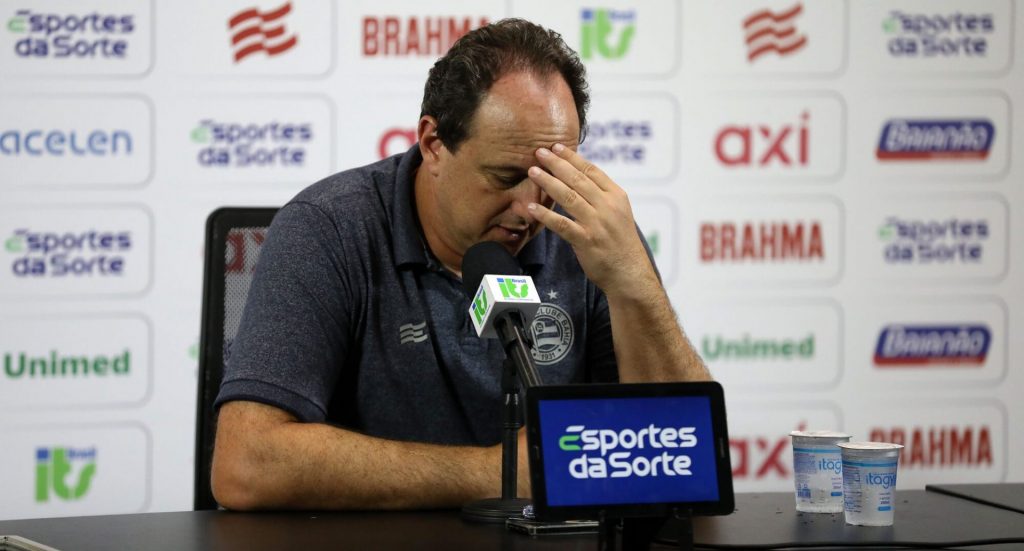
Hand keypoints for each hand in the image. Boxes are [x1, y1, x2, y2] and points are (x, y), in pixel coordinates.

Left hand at [526, 143, 654, 295]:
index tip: (556, 147)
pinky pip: (562, 224)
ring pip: (569, 197)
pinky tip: (531, 206)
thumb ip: (601, 196)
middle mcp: (607, 206)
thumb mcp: (619, 213)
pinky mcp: (586, 241)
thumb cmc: (621, 243)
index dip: (572, 157)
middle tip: (538, 152)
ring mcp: (597, 224)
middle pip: (578, 179)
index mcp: (616, 196)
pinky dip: (546, 215)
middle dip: (556, 164)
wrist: (630, 273)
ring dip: (548, 182)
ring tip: (532, 171)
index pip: (591, 170)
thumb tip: (580, 178)